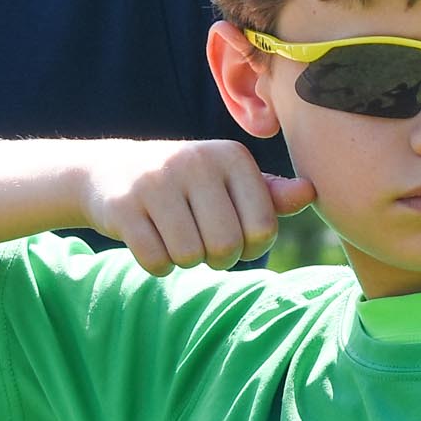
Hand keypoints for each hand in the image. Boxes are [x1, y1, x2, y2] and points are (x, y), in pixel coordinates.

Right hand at [78, 140, 317, 275]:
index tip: (233, 234)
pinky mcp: (123, 206)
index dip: (250, 246)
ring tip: (176, 237)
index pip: (263, 228)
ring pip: (190, 257)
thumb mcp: (228, 182)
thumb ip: (270, 194)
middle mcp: (196, 162)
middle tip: (203, 243)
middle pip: (226, 246)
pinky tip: (151, 241)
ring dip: (185, 260)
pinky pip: (156, 261)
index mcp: (232, 156)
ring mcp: (156, 182)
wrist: (110, 171)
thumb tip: (311, 192)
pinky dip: (157, 264)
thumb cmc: (187, 184)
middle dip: (218, 258)